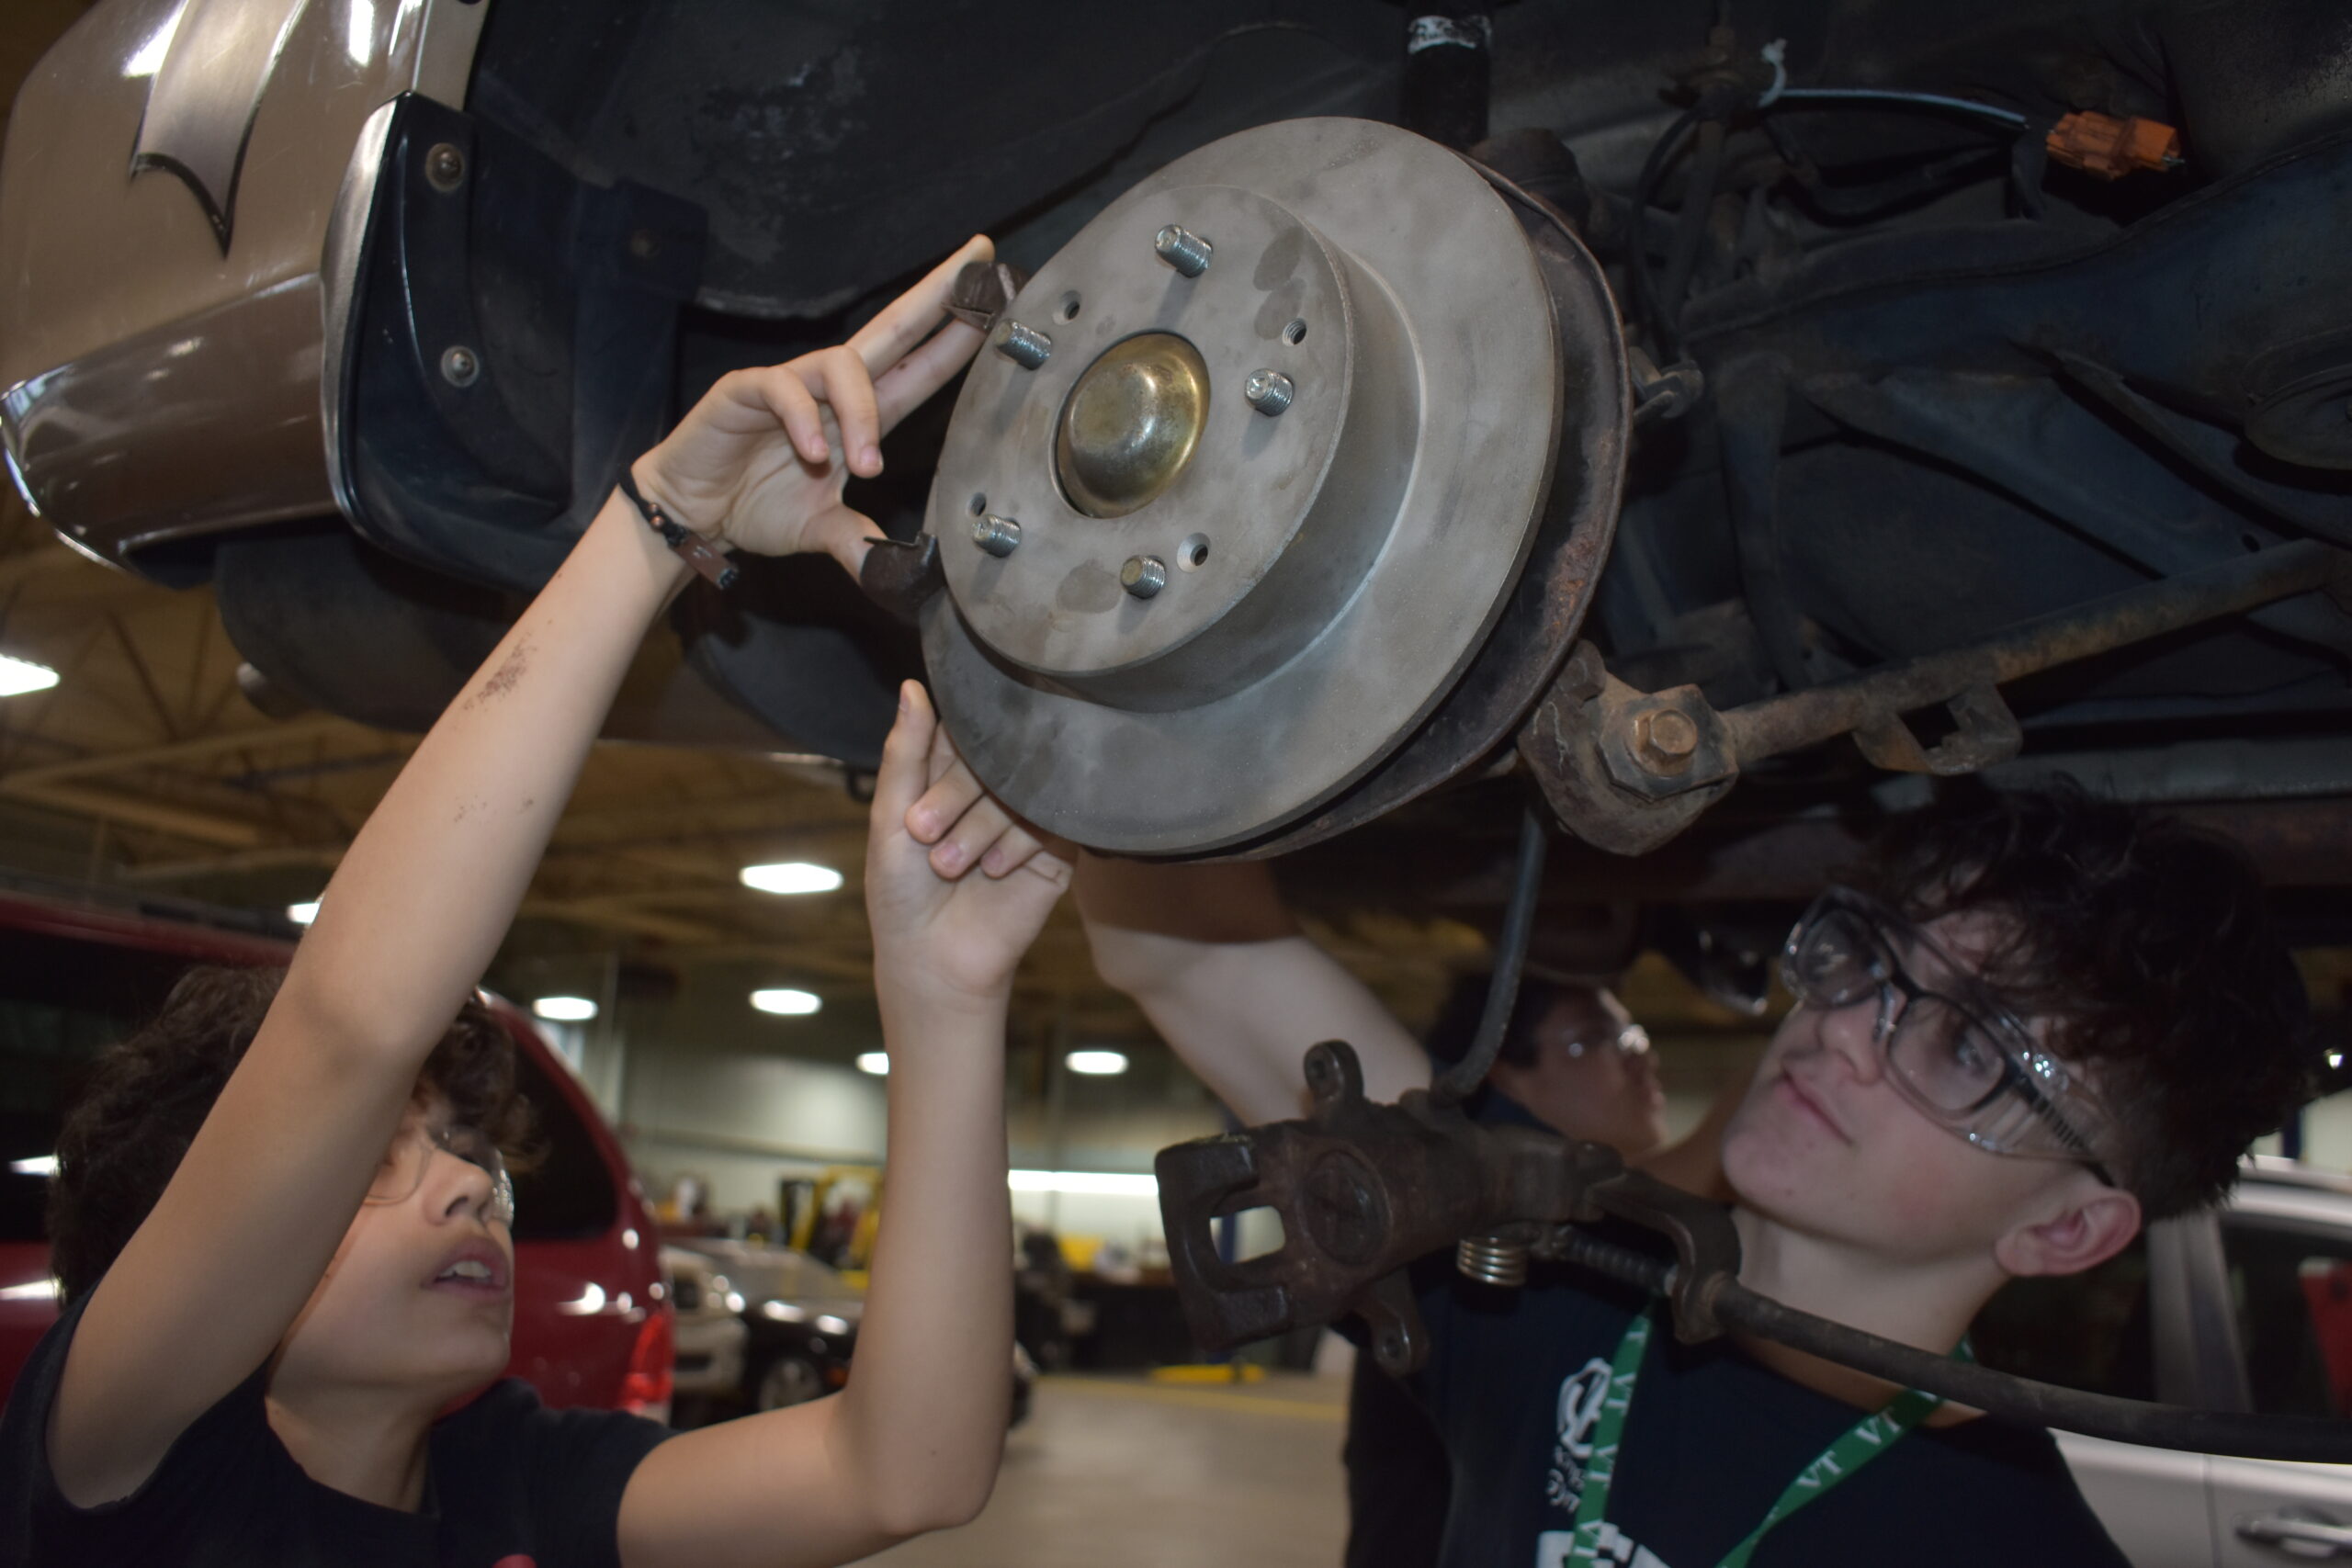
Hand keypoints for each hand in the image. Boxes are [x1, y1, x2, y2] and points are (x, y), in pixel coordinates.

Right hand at [634, 235, 992, 575]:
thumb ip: (861, 544)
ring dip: (862, 413)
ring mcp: (790, 384)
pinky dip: (802, 420)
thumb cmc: (756, 505)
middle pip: (893, 328)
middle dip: (935, 295)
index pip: (919, 368)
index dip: (955, 338)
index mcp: (859, 415)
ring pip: (841, 364)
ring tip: (865, 464)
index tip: (995, 304)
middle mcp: (830, 389)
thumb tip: (900, 575)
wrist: (692, 512)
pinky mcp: (745, 390)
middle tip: (976, 263)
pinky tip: (813, 455)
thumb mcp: (822, 531)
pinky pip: (781, 390)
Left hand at [868, 682, 1069, 1014]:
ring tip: (950, 866)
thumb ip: (904, 752)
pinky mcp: (1056, 848)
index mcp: (949, 771)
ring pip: (1020, 786)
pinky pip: (1049, 820)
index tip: (925, 777)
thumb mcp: (890, 817)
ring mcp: (1026, 815)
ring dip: (980, 825)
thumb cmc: (901, 893)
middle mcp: (991, 787)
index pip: (961, 727)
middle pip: (992, 753)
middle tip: (924, 831)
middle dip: (955, 792)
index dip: (947, 744)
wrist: (934, 962)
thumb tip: (912, 685)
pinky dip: (1016, 841)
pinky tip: (992, 872)